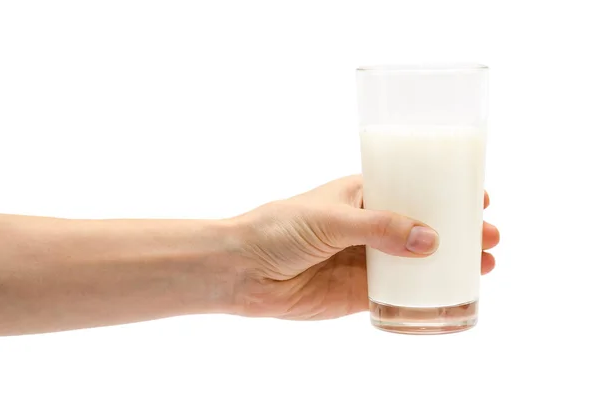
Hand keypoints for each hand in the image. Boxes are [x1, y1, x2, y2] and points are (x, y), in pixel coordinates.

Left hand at [235, 175, 499, 319]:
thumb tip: (431, 240)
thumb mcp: (332, 217)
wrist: (243, 270)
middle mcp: (369, 227)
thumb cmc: (279, 228)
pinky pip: (398, 294)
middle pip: (423, 228)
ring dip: (448, 265)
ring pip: (416, 263)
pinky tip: (448, 299)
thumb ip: (379, 227)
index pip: (413, 190)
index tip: (480, 197)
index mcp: (362, 196)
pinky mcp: (358, 292)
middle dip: (458, 232)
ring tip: (484, 268)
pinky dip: (423, 297)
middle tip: (491, 239)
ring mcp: (365, 261)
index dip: (446, 194)